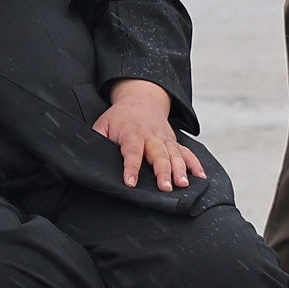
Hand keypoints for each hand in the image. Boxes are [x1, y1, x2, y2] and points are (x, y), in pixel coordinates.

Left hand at [92, 78, 205, 192]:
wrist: (141, 99)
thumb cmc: (119, 117)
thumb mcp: (103, 124)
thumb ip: (97, 139)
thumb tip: (87, 156)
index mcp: (131, 133)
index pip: (132, 152)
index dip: (131, 168)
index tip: (130, 182)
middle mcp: (151, 136)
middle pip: (158, 155)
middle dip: (162, 171)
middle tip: (165, 188)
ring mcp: (165, 139)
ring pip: (175, 155)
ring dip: (180, 170)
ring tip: (183, 185)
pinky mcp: (174, 142)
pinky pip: (187, 153)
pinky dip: (195, 164)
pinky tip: (201, 177)